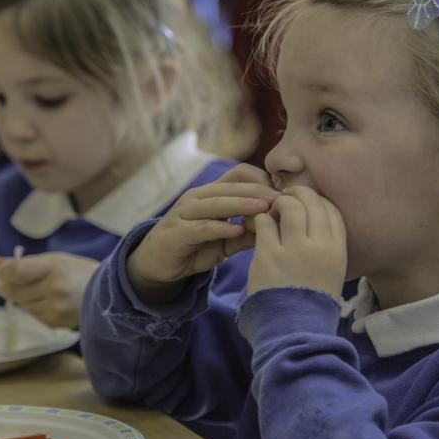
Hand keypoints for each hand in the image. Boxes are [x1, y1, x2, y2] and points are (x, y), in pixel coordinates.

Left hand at [0, 252, 98, 328]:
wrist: (108, 293)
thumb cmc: (77, 272)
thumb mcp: (53, 260)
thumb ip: (22, 263)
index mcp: (54, 268)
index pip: (15, 271)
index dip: (3, 270)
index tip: (2, 268)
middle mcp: (54, 290)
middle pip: (11, 291)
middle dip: (7, 285)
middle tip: (15, 279)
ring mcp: (55, 309)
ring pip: (20, 305)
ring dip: (24, 297)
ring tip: (43, 289)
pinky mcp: (56, 323)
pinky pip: (32, 316)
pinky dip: (36, 308)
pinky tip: (51, 302)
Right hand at [128, 163, 280, 303]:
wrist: (157, 264)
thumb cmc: (193, 248)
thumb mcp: (224, 242)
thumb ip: (246, 234)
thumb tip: (274, 229)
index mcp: (211, 194)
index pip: (239, 174)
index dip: (261, 180)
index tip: (282, 194)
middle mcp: (198, 197)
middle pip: (232, 186)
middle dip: (258, 192)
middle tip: (280, 201)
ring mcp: (185, 212)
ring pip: (218, 203)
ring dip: (242, 205)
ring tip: (264, 209)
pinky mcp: (177, 231)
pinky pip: (202, 227)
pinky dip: (221, 228)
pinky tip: (237, 231)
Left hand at [248, 186, 346, 299]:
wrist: (294, 329)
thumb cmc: (311, 303)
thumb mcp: (332, 273)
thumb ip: (327, 247)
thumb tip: (316, 223)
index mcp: (338, 250)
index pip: (332, 210)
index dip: (317, 201)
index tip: (306, 203)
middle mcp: (319, 245)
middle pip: (312, 201)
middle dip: (297, 194)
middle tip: (285, 199)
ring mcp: (294, 249)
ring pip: (289, 206)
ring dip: (278, 203)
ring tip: (272, 212)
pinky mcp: (270, 255)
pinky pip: (265, 223)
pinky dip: (261, 219)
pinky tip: (259, 226)